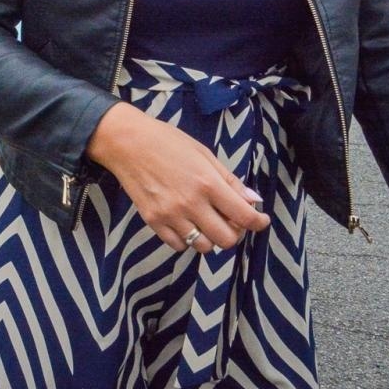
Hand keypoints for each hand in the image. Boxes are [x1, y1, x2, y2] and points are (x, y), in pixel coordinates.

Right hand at [87, 103, 267, 253]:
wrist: (126, 143)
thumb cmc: (167, 141)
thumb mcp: (204, 153)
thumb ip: (229, 180)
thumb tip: (253, 201)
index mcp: (207, 183)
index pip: (244, 216)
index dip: (259, 222)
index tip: (261, 220)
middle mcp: (191, 203)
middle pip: (227, 239)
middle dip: (236, 232)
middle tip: (231, 220)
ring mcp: (170, 215)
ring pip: (204, 247)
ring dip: (211, 238)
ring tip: (207, 222)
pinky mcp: (153, 221)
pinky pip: (178, 245)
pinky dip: (187, 240)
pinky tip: (186, 223)